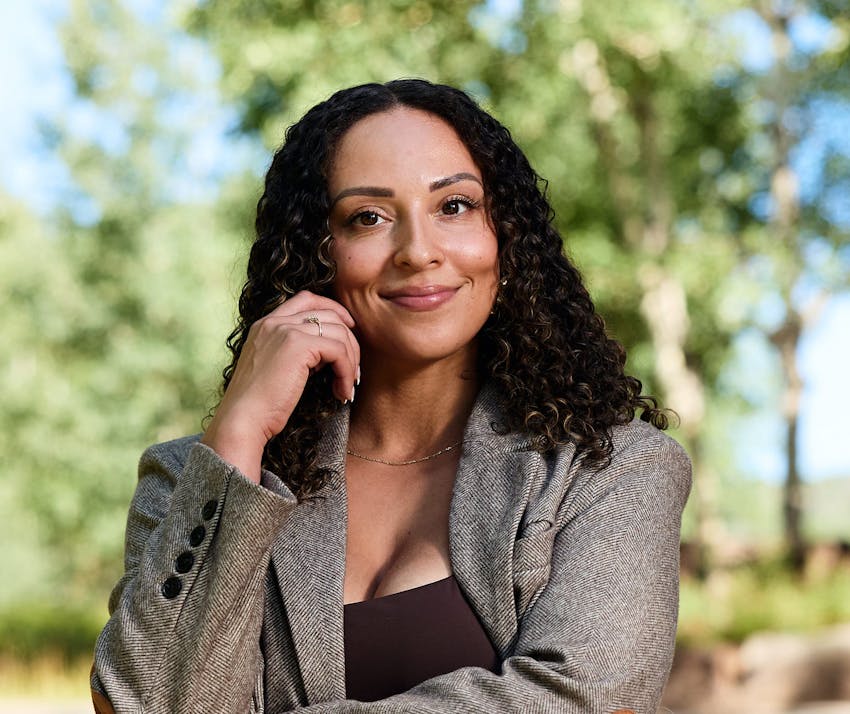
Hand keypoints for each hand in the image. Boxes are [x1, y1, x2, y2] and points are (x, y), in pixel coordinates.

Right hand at [201, 291, 358, 482]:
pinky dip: (347, 372)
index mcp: (265, 324)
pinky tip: (342, 392)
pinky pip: (339, 351)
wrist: (242, 420)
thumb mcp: (275, 368)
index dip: (333, 309)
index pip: (306, 299)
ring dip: (351, 361)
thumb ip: (296, 352)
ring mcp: (285, 330)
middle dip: (349, 340)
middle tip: (353, 369)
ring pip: (338, 333)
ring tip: (347, 386)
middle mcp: (273, 322)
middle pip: (328, 314)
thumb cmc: (259, 406)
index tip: (349, 330)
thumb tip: (332, 349)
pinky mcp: (298, 345)